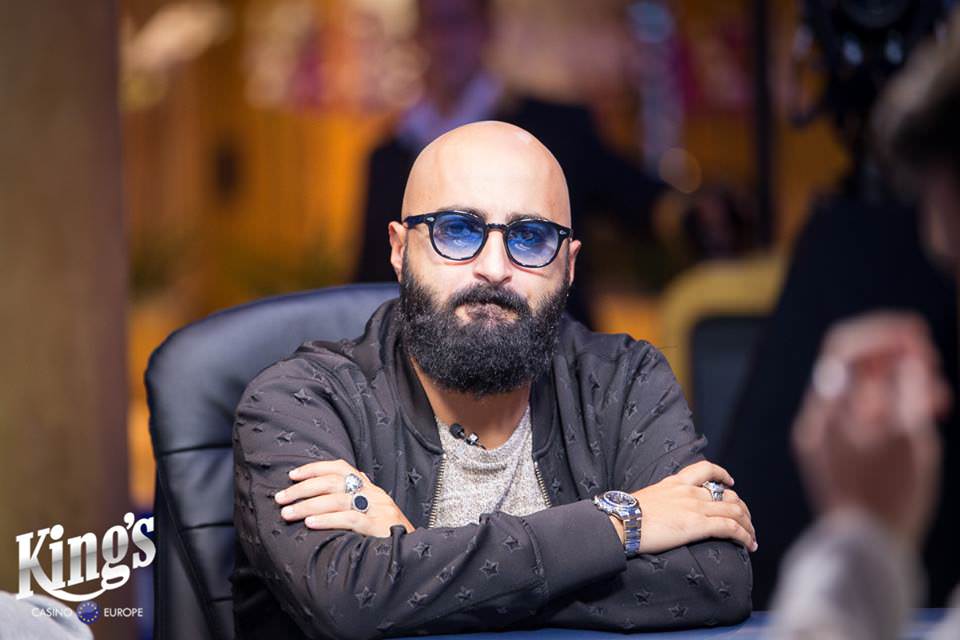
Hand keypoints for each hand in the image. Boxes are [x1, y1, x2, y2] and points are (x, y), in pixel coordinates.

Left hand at [274, 459, 415, 536]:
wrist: (415, 553)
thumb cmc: (386, 534)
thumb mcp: (370, 512)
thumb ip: (349, 503)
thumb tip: (315, 500)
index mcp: (369, 487)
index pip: (340, 467)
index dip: (314, 468)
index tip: (292, 475)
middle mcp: (373, 493)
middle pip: (332, 482)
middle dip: (302, 489)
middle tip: (280, 498)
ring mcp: (377, 509)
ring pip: (336, 500)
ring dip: (307, 505)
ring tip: (288, 513)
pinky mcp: (378, 526)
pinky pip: (349, 519)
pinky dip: (327, 520)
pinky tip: (309, 524)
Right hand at [612, 460, 756, 553]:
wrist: (621, 521)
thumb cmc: (626, 514)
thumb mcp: (646, 498)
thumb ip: (660, 500)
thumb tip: (660, 510)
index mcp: (675, 483)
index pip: (706, 469)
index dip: (722, 475)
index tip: (730, 482)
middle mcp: (690, 492)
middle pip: (728, 495)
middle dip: (742, 509)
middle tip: (746, 521)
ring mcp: (696, 507)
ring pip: (735, 511)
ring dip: (748, 524)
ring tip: (751, 536)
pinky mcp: (698, 525)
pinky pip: (730, 527)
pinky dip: (744, 535)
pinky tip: (749, 543)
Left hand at [793, 313, 951, 544]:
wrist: (864, 548)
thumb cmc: (890, 497)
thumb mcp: (912, 438)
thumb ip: (909, 390)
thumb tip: (908, 353)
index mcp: (829, 411)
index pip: (845, 349)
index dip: (882, 333)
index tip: (916, 334)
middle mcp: (817, 418)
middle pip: (850, 365)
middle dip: (891, 354)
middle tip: (928, 357)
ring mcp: (823, 434)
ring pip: (859, 389)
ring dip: (896, 380)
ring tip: (937, 396)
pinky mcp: (834, 449)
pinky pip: (859, 413)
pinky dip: (888, 406)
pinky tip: (921, 412)